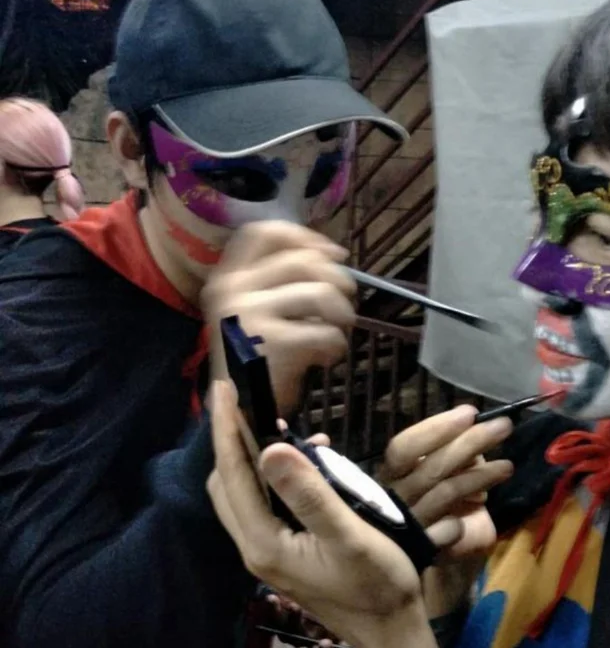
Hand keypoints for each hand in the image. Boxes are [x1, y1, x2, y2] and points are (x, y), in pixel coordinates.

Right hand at [202, 221, 355, 415]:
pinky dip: (337, 346)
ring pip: (320, 292)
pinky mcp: (272, 344)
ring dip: (342, 313)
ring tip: (339, 332)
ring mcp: (249, 314)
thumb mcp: (256, 308)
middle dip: (338, 279)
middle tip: (346, 304)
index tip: (331, 254)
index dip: (303, 236)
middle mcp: (232, 289)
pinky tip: (327, 359)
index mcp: (227, 277)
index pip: (262, 233)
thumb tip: (334, 254)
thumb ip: (282, 279)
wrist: (240, 414)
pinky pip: (326, 332)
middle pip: (302, 260)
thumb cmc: (257, 358)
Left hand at [207, 381, 425, 647]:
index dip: (227, 427)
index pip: (233, 473)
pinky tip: (308, 458)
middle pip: (227, 482)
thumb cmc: (377, 584)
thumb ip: (309, 494)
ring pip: (242, 492)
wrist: (389, 631)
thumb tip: (270, 449)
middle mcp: (254, 545)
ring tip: (278, 422)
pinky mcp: (281, 550)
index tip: (225, 387)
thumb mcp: (348, 535)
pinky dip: (273, 474)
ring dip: (252, 455)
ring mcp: (266, 550)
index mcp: (263, 542)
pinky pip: (263, 503)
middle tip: (247, 399)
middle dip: (231, 437)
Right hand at [382, 407, 512, 558]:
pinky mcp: (430, 550)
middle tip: (503, 426)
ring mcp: (411, 526)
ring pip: (446, 493)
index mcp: (391, 475)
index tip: (469, 412)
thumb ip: (445, 452)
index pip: (404, 447)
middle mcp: (395, 498)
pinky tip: (482, 506)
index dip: (436, 428)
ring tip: (507, 466)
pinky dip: (468, 517)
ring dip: (481, 476)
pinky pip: (451, 532)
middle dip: (470, 442)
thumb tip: (472, 429)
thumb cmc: (426, 503)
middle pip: (431, 468)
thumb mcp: (434, 471)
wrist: (414, 566)